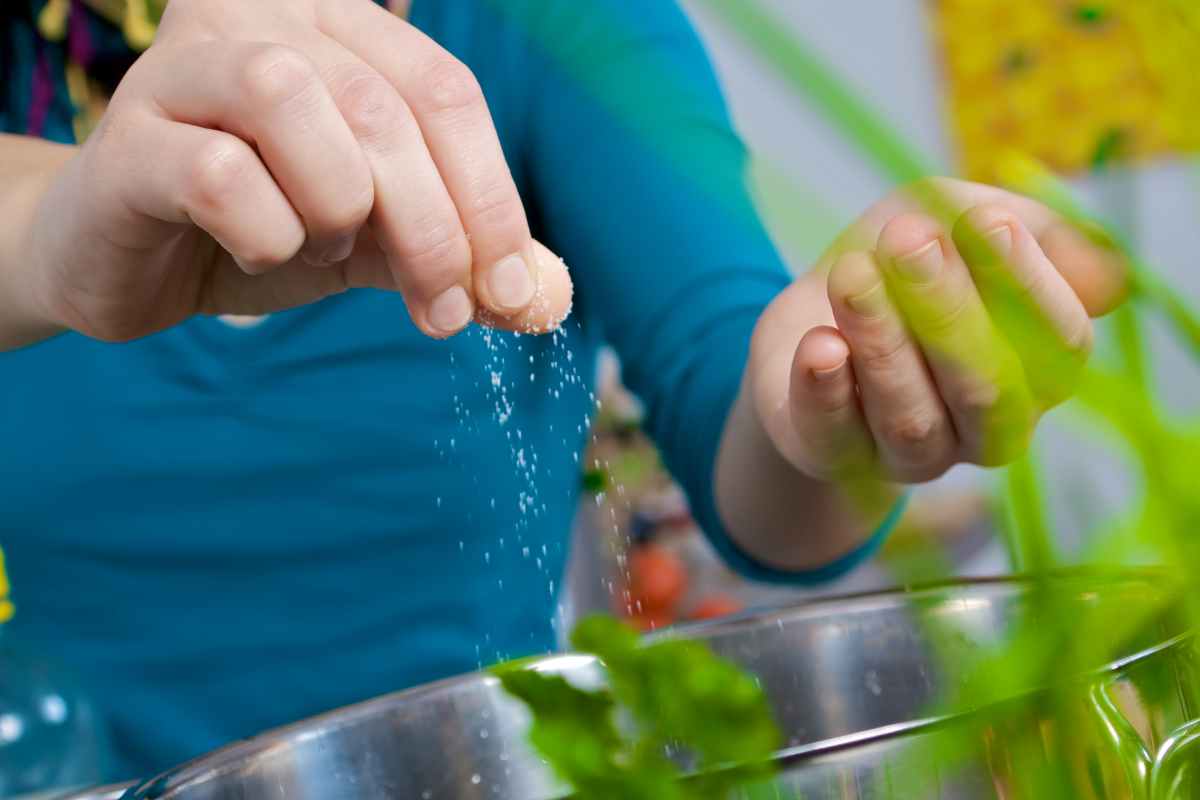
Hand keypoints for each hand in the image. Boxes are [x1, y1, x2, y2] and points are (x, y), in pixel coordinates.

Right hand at [23, 0, 570, 342]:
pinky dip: (265, 235)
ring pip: (295, 105)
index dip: (493, 196)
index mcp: (337, 26)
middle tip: (444, 313)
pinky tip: (257, 251)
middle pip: (385, 107)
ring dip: (336, 210)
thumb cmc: (265, 231)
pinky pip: (220, 176)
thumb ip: (457, 253)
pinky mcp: (129, 137)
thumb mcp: (379, 238)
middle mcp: (260, 20)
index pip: (445, 91)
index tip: (514, 290)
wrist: (135, 262)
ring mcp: (185, 67)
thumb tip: (546, 298)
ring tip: (320, 249)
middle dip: (434, 229)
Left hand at [757, 178, 1127, 485]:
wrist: (814, 309)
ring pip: (910, 416)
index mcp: (1038, 371)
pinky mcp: (836, 457)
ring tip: (851, 274)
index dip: (1024, 282)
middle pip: (985, 387)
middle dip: (948, 309)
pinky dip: (826, 391)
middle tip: (908, 239)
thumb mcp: (961, 219)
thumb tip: (1102, 275)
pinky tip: (819, 345)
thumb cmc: (903, 261)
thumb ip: (1030, 231)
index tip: (984, 221)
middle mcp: (984, 427)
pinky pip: (836, 437)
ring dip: (882, 341)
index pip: (1057, 342)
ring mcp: (911, 453)